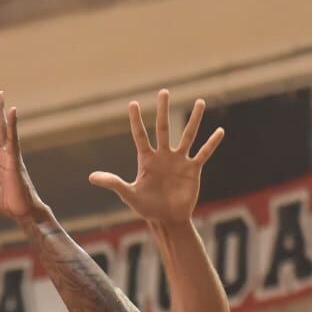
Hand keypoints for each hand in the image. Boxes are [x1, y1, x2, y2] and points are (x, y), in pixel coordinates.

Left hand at [89, 91, 224, 224]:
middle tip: (164, 92)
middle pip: (164, 128)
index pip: (140, 136)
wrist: (167, 219)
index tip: (133, 104)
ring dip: (194, 119)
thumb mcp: (128, 194)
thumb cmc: (147, 208)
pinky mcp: (192, 170)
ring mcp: (179, 161)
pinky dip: (211, 143)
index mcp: (146, 159)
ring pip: (187, 135)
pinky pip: (203, 153)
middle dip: (163, 110)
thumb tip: (91, 177)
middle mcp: (163, 156)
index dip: (136, 121)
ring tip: (199, 102)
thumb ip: (113, 183)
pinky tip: (220, 131)